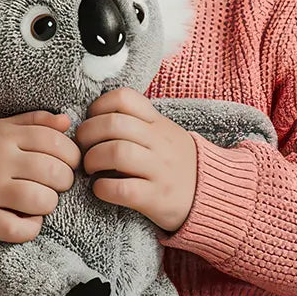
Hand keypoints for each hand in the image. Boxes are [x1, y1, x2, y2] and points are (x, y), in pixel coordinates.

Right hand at [0, 111, 80, 242]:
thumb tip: (67, 122)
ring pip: (40, 201)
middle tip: (58, 183)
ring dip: (50, 203)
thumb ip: (36, 122)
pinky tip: (29, 219)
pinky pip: (19, 230)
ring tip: (42, 200)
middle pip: (52, 172)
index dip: (72, 155)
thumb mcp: (4, 129)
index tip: (70, 163)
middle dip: (65, 180)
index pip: (54, 142)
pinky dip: (32, 227)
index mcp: (5, 136)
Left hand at [75, 87, 197, 233]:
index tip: (92, 121)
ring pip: (116, 153)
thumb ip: (138, 123)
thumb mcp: (164, 134)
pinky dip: (103, 188)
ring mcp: (159, 170)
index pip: (124, 98)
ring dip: (92, 160)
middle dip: (87, 135)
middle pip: (113, 124)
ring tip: (91, 168)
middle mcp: (159, 142)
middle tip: (82, 148)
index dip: (99, 107)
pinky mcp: (156, 197)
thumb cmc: (177, 164)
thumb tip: (95, 116)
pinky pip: (122, 188)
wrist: (213, 196)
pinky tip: (101, 189)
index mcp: (158, 123)